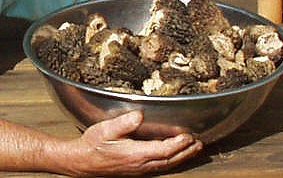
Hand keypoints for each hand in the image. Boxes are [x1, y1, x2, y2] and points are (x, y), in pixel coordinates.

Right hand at [66, 110, 202, 176]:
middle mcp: (140, 165)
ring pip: (166, 165)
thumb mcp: (105, 130)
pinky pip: (159, 166)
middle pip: (169, 160)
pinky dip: (171, 161)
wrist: (83, 162)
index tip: (189, 136)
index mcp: (135, 154)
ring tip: (193, 150)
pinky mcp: (135, 170)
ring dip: (181, 157)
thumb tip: (140, 114)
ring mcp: (139, 169)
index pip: (163, 150)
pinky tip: (173, 156)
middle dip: (186, 152)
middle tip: (199, 144)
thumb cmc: (94, 145)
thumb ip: (124, 122)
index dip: (178, 144)